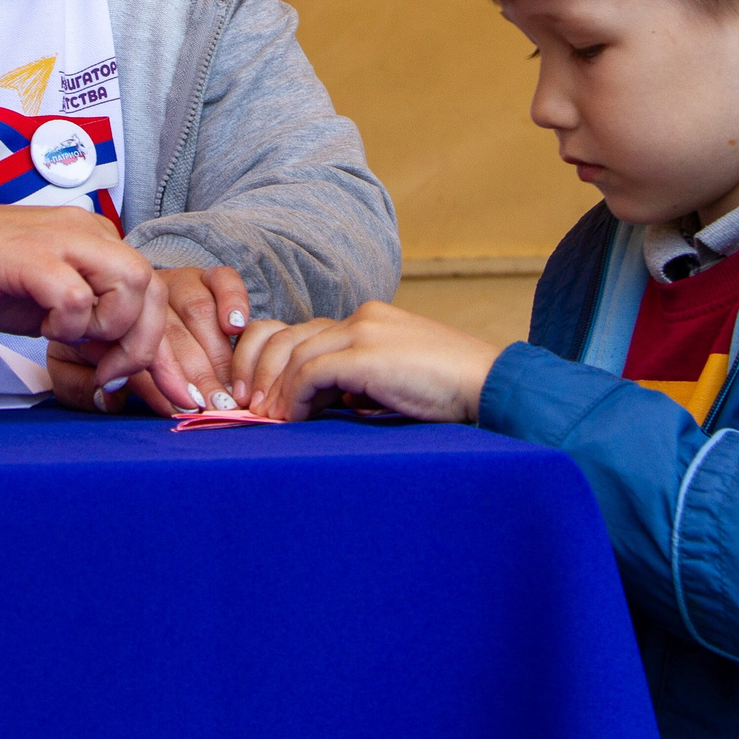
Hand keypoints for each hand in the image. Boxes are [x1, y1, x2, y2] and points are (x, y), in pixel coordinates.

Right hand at [0, 202, 162, 387]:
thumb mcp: (57, 310)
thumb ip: (96, 330)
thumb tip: (130, 372)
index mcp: (101, 244)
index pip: (156, 293)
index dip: (165, 349)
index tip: (170, 394)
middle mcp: (91, 233)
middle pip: (153, 287)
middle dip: (143, 345)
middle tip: (111, 373)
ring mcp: (63, 239)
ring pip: (129, 282)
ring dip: (108, 328)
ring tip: (69, 338)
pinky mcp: (31, 255)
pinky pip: (76, 295)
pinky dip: (68, 323)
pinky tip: (44, 327)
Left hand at [45, 266, 251, 415]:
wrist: (87, 287)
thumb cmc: (85, 342)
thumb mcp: (67, 367)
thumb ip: (79, 387)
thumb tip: (111, 399)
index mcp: (100, 313)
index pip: (131, 347)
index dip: (155, 380)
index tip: (176, 408)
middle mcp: (137, 292)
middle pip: (170, 331)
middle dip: (195, 373)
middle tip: (212, 406)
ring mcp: (171, 281)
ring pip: (197, 308)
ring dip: (215, 351)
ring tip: (226, 387)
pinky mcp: (199, 276)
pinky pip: (220, 279)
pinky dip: (232, 298)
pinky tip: (235, 326)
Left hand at [232, 301, 499, 423]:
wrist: (491, 386)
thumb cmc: (449, 393)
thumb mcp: (394, 382)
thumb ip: (357, 385)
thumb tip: (321, 406)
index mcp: (367, 319)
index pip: (299, 332)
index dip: (268, 362)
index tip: (257, 396)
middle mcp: (360, 317)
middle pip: (285, 337)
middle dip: (258, 373)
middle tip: (247, 409)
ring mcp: (364, 332)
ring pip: (293, 355)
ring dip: (274, 391)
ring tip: (266, 421)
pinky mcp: (368, 354)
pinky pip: (311, 373)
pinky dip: (295, 398)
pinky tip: (292, 420)